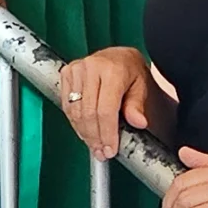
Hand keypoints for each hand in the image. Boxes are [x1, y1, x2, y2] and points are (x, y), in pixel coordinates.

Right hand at [59, 46, 154, 160]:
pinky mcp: (66, 73)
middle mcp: (91, 67)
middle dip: (95, 137)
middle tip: (101, 153)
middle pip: (88, 113)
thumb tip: (139, 122)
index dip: (107, 133)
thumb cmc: (130, 70)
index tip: (110, 149)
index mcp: (112, 70)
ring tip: (94, 145)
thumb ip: (137, 105)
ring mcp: (76, 69)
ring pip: (75, 111)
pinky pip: (67, 105)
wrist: (118, 55)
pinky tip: (84, 131)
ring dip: (84, 133)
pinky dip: (75, 122)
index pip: (106, 109)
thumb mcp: (141, 86)